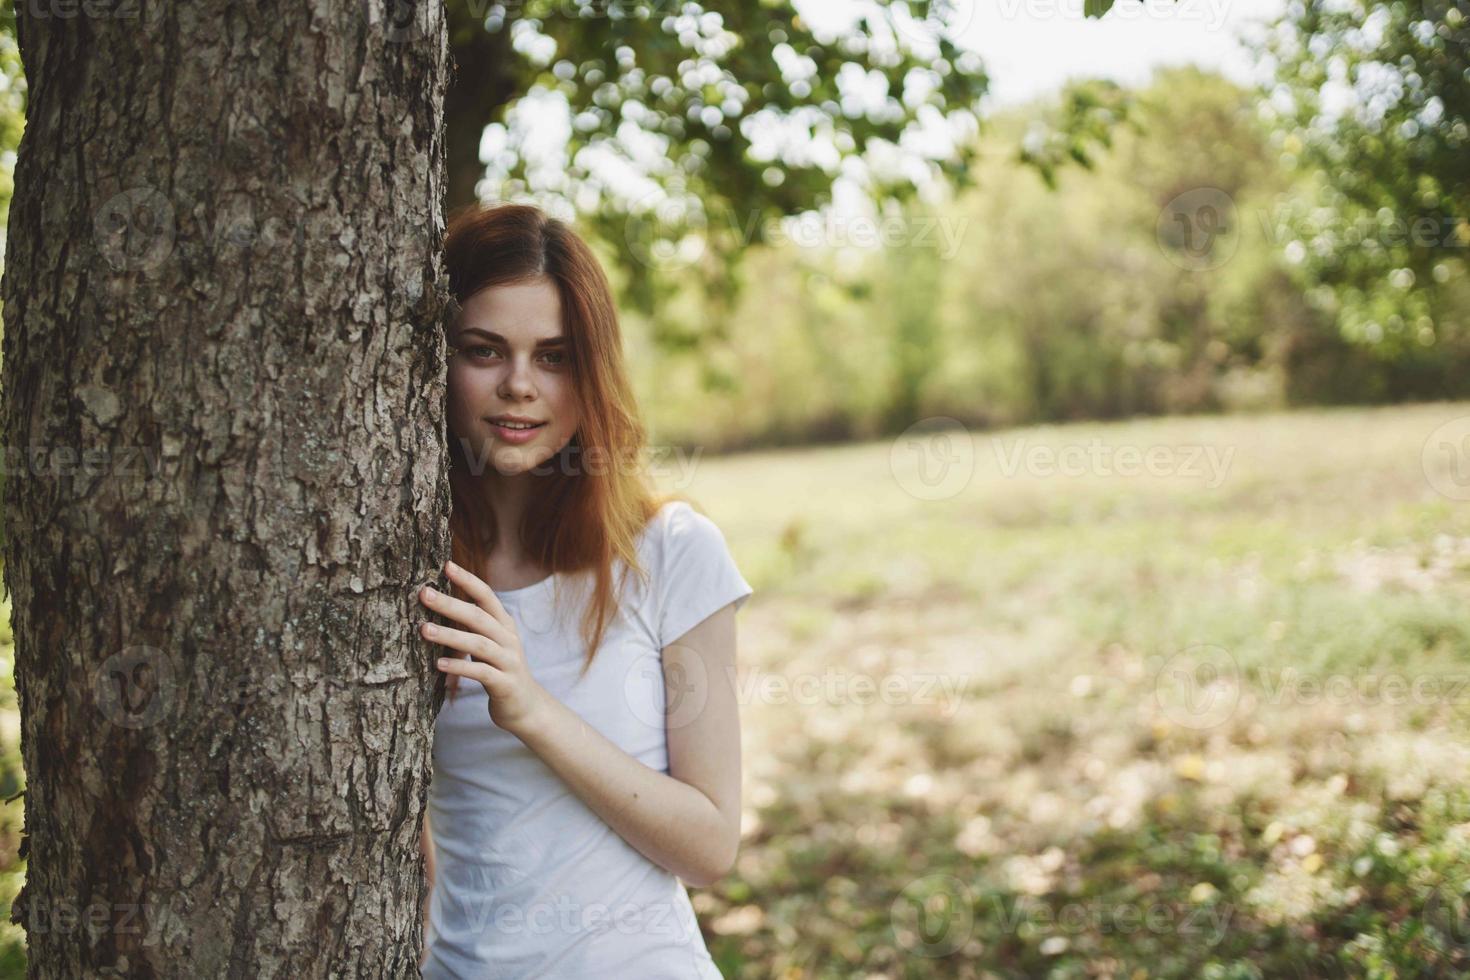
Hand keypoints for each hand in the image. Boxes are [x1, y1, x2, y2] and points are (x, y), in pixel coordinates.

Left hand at [419, 559, 550, 737]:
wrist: (526, 707)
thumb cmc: (500, 670)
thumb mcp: (491, 642)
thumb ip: (474, 625)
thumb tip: (441, 602)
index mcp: (504, 625)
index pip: (486, 596)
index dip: (468, 580)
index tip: (446, 565)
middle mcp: (508, 639)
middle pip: (479, 616)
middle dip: (450, 604)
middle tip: (424, 594)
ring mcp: (508, 661)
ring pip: (478, 643)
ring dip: (450, 635)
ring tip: (424, 630)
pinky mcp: (504, 684)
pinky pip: (480, 672)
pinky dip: (459, 667)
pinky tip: (438, 664)